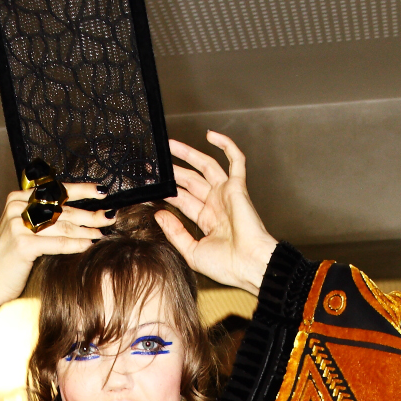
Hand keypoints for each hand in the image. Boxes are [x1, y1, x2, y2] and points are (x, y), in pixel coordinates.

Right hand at [0, 183, 112, 304]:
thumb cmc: (9, 260)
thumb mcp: (22, 232)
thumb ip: (41, 220)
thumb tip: (77, 217)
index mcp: (18, 198)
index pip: (55, 190)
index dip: (80, 190)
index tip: (101, 192)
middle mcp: (17, 207)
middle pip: (61, 209)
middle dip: (89, 213)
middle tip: (110, 216)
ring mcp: (18, 224)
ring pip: (61, 225)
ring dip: (86, 230)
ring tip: (102, 233)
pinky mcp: (22, 244)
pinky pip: (57, 243)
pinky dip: (75, 244)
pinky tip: (89, 245)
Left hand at [155, 133, 276, 296]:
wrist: (249, 265)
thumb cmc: (228, 265)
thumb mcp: (193, 252)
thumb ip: (175, 233)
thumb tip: (159, 215)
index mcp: (207, 221)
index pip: (182, 200)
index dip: (167, 191)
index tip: (151, 185)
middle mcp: (216, 204)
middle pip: (190, 181)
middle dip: (172, 171)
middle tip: (154, 163)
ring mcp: (227, 194)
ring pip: (206, 166)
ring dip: (188, 154)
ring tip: (170, 145)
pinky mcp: (238, 187)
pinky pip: (235, 160)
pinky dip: (226, 145)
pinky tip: (210, 135)